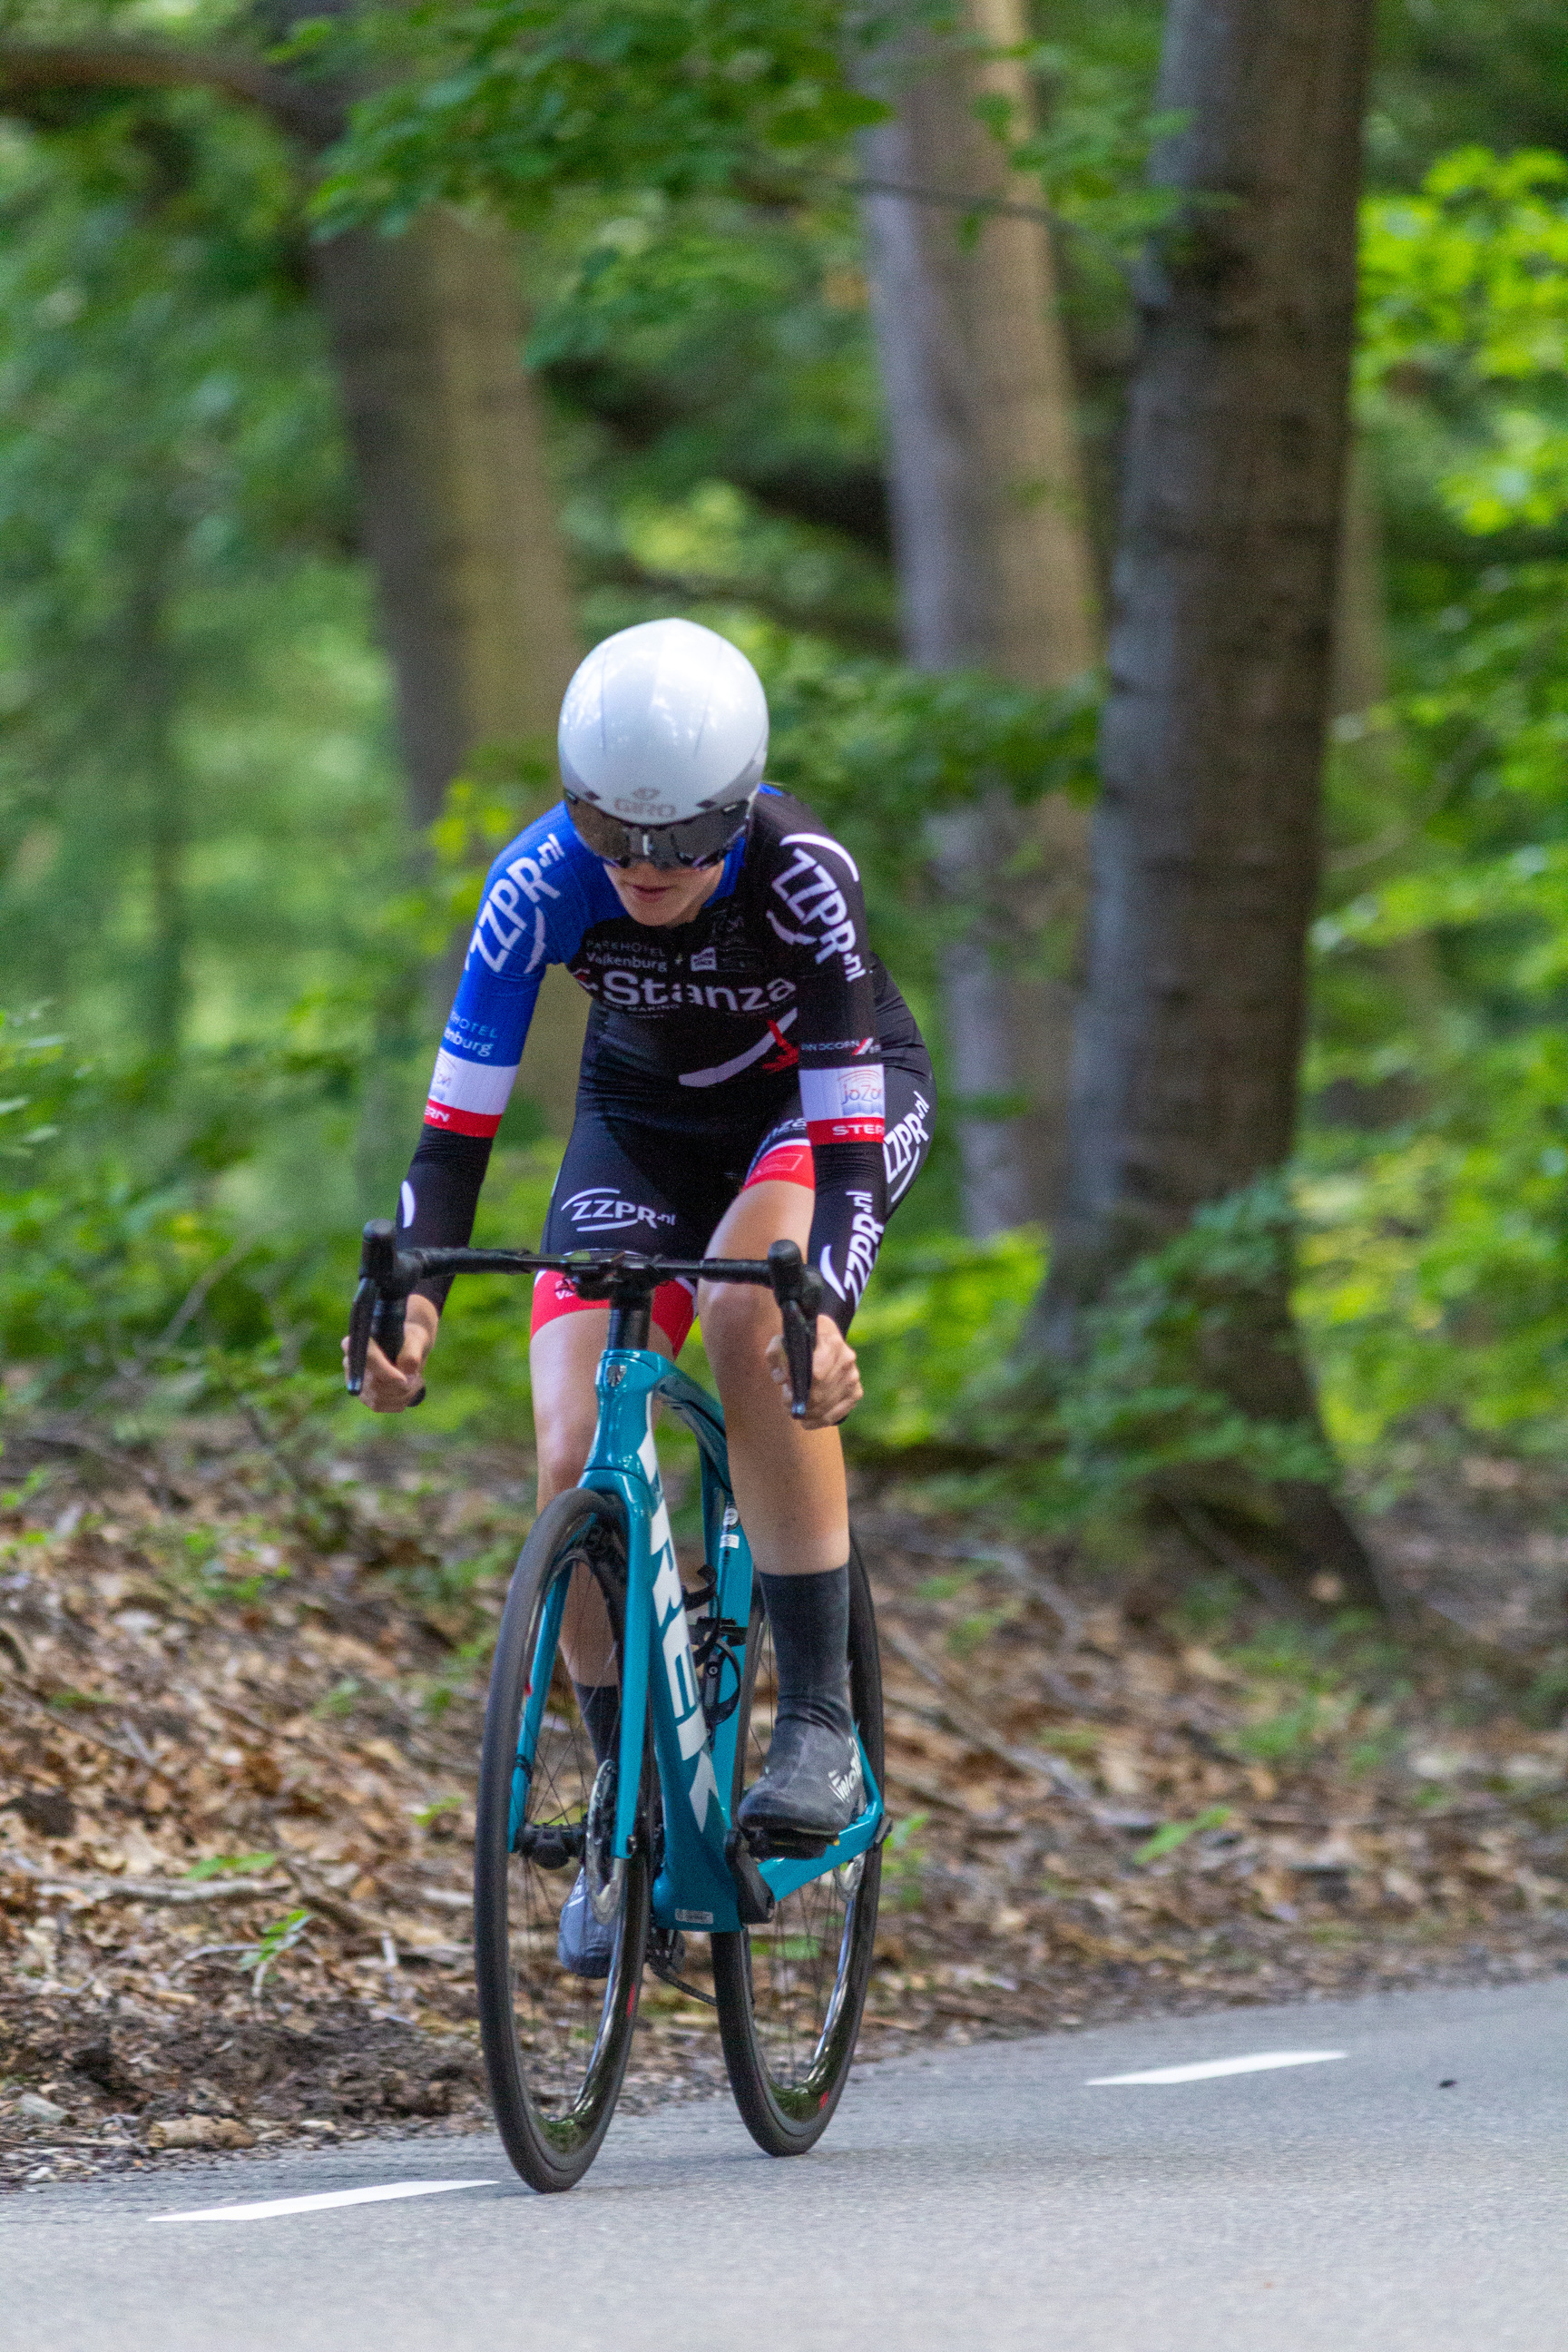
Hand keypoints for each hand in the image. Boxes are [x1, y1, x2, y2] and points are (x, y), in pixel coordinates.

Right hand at [342, 1296, 438, 1411]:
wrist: (408, 1350)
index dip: (384, 1372)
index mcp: (360, 1340)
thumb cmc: (410, 1341)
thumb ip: (412, 1354)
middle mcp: (351, 1362)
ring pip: (376, 1398)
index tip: (403, 1379)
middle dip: (399, 1386)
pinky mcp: (363, 1395)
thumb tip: (405, 1372)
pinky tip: (409, 1391)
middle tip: (416, 1378)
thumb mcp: (416, 1340)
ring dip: (402, 1394)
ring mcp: (356, 1381)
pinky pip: (379, 1406)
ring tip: (416, 1382)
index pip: (365, 1358)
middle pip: (372, 1383)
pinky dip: (399, 1402)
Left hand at [765, 1314, 861, 1428]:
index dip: (799, 1388)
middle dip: (801, 1404)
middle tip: (787, 1403)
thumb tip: (782, 1379)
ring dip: (807, 1414)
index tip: (787, 1391)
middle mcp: (847, 1359)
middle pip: (820, 1394)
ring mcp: (853, 1377)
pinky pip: (837, 1415)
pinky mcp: (856, 1392)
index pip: (816, 1374)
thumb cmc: (799, 1343)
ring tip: (795, 1410)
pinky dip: (819, 1421)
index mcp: (831, 1342)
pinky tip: (807, 1420)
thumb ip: (776, 1354)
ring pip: (826, 1407)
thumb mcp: (782, 1341)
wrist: (823, 1341)